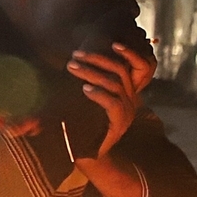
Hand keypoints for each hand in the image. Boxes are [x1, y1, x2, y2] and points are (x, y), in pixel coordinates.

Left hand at [67, 42, 156, 157]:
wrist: (85, 154)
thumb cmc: (80, 123)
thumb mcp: (80, 97)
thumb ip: (80, 80)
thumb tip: (67, 61)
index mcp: (123, 91)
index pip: (127, 65)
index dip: (119, 52)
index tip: (103, 42)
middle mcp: (129, 101)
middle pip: (120, 70)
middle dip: (97, 59)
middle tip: (75, 56)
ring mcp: (126, 113)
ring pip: (115, 84)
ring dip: (92, 72)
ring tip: (72, 67)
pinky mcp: (119, 125)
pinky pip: (113, 104)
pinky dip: (99, 94)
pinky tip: (85, 89)